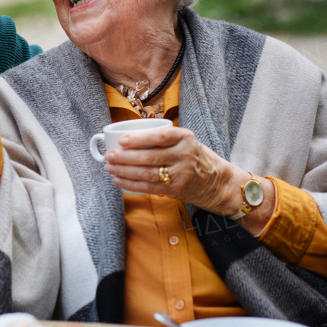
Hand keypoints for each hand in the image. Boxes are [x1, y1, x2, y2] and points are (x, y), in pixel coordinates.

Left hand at [104, 126, 274, 231]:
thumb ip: (163, 138)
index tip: (122, 140)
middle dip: (125, 157)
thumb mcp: (185, 141)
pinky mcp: (176, 190)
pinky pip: (149, 187)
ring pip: (147, 173)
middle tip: (109, 155)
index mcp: (186, 138)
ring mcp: (181, 174)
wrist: (217, 181)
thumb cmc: (194, 157)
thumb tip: (127, 138)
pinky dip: (131, 184)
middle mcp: (185, 155)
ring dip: (124, 171)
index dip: (139, 139)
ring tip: (109, 167)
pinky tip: (118, 180)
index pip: (160, 136)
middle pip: (149, 157)